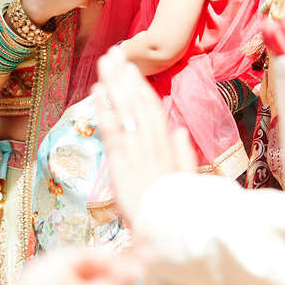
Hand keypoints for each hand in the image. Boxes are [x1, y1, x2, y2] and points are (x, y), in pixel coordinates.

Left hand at [93, 48, 196, 224]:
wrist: (172, 232)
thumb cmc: (179, 211)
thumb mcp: (187, 181)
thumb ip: (184, 155)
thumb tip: (180, 130)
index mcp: (167, 146)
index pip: (153, 108)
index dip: (140, 86)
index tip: (130, 67)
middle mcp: (151, 143)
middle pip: (136, 102)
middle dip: (124, 76)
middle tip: (114, 52)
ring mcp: (136, 150)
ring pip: (125, 109)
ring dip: (113, 83)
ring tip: (104, 61)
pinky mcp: (121, 163)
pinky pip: (112, 130)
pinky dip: (104, 109)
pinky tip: (97, 91)